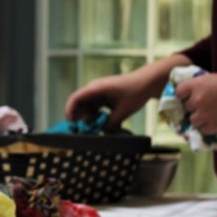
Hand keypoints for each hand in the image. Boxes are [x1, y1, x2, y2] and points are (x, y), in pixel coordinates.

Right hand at [65, 55, 191, 129]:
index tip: (72, 124)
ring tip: (97, 127)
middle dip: (80, 118)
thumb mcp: (123, 111)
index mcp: (96, 88)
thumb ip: (111, 124)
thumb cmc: (135, 92)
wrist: (146, 82)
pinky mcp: (103, 96)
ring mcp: (98, 92)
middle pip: (79, 104)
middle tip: (86, 130)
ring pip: (86, 107)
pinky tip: (104, 123)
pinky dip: (96, 115)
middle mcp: (94, 89)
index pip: (76, 98)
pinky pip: (94, 107)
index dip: (70, 111)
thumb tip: (102, 133)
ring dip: (89, 118)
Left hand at [175, 64, 216, 134]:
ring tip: (213, 114)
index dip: (184, 95)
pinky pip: (203, 130)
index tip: (189, 96)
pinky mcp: (214, 127)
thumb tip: (192, 96)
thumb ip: (203, 87)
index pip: (178, 92)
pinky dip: (208, 127)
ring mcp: (204, 114)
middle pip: (185, 107)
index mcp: (197, 84)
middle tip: (207, 105)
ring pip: (192, 120)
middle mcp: (197, 99)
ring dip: (200, 118)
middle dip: (193, 107)